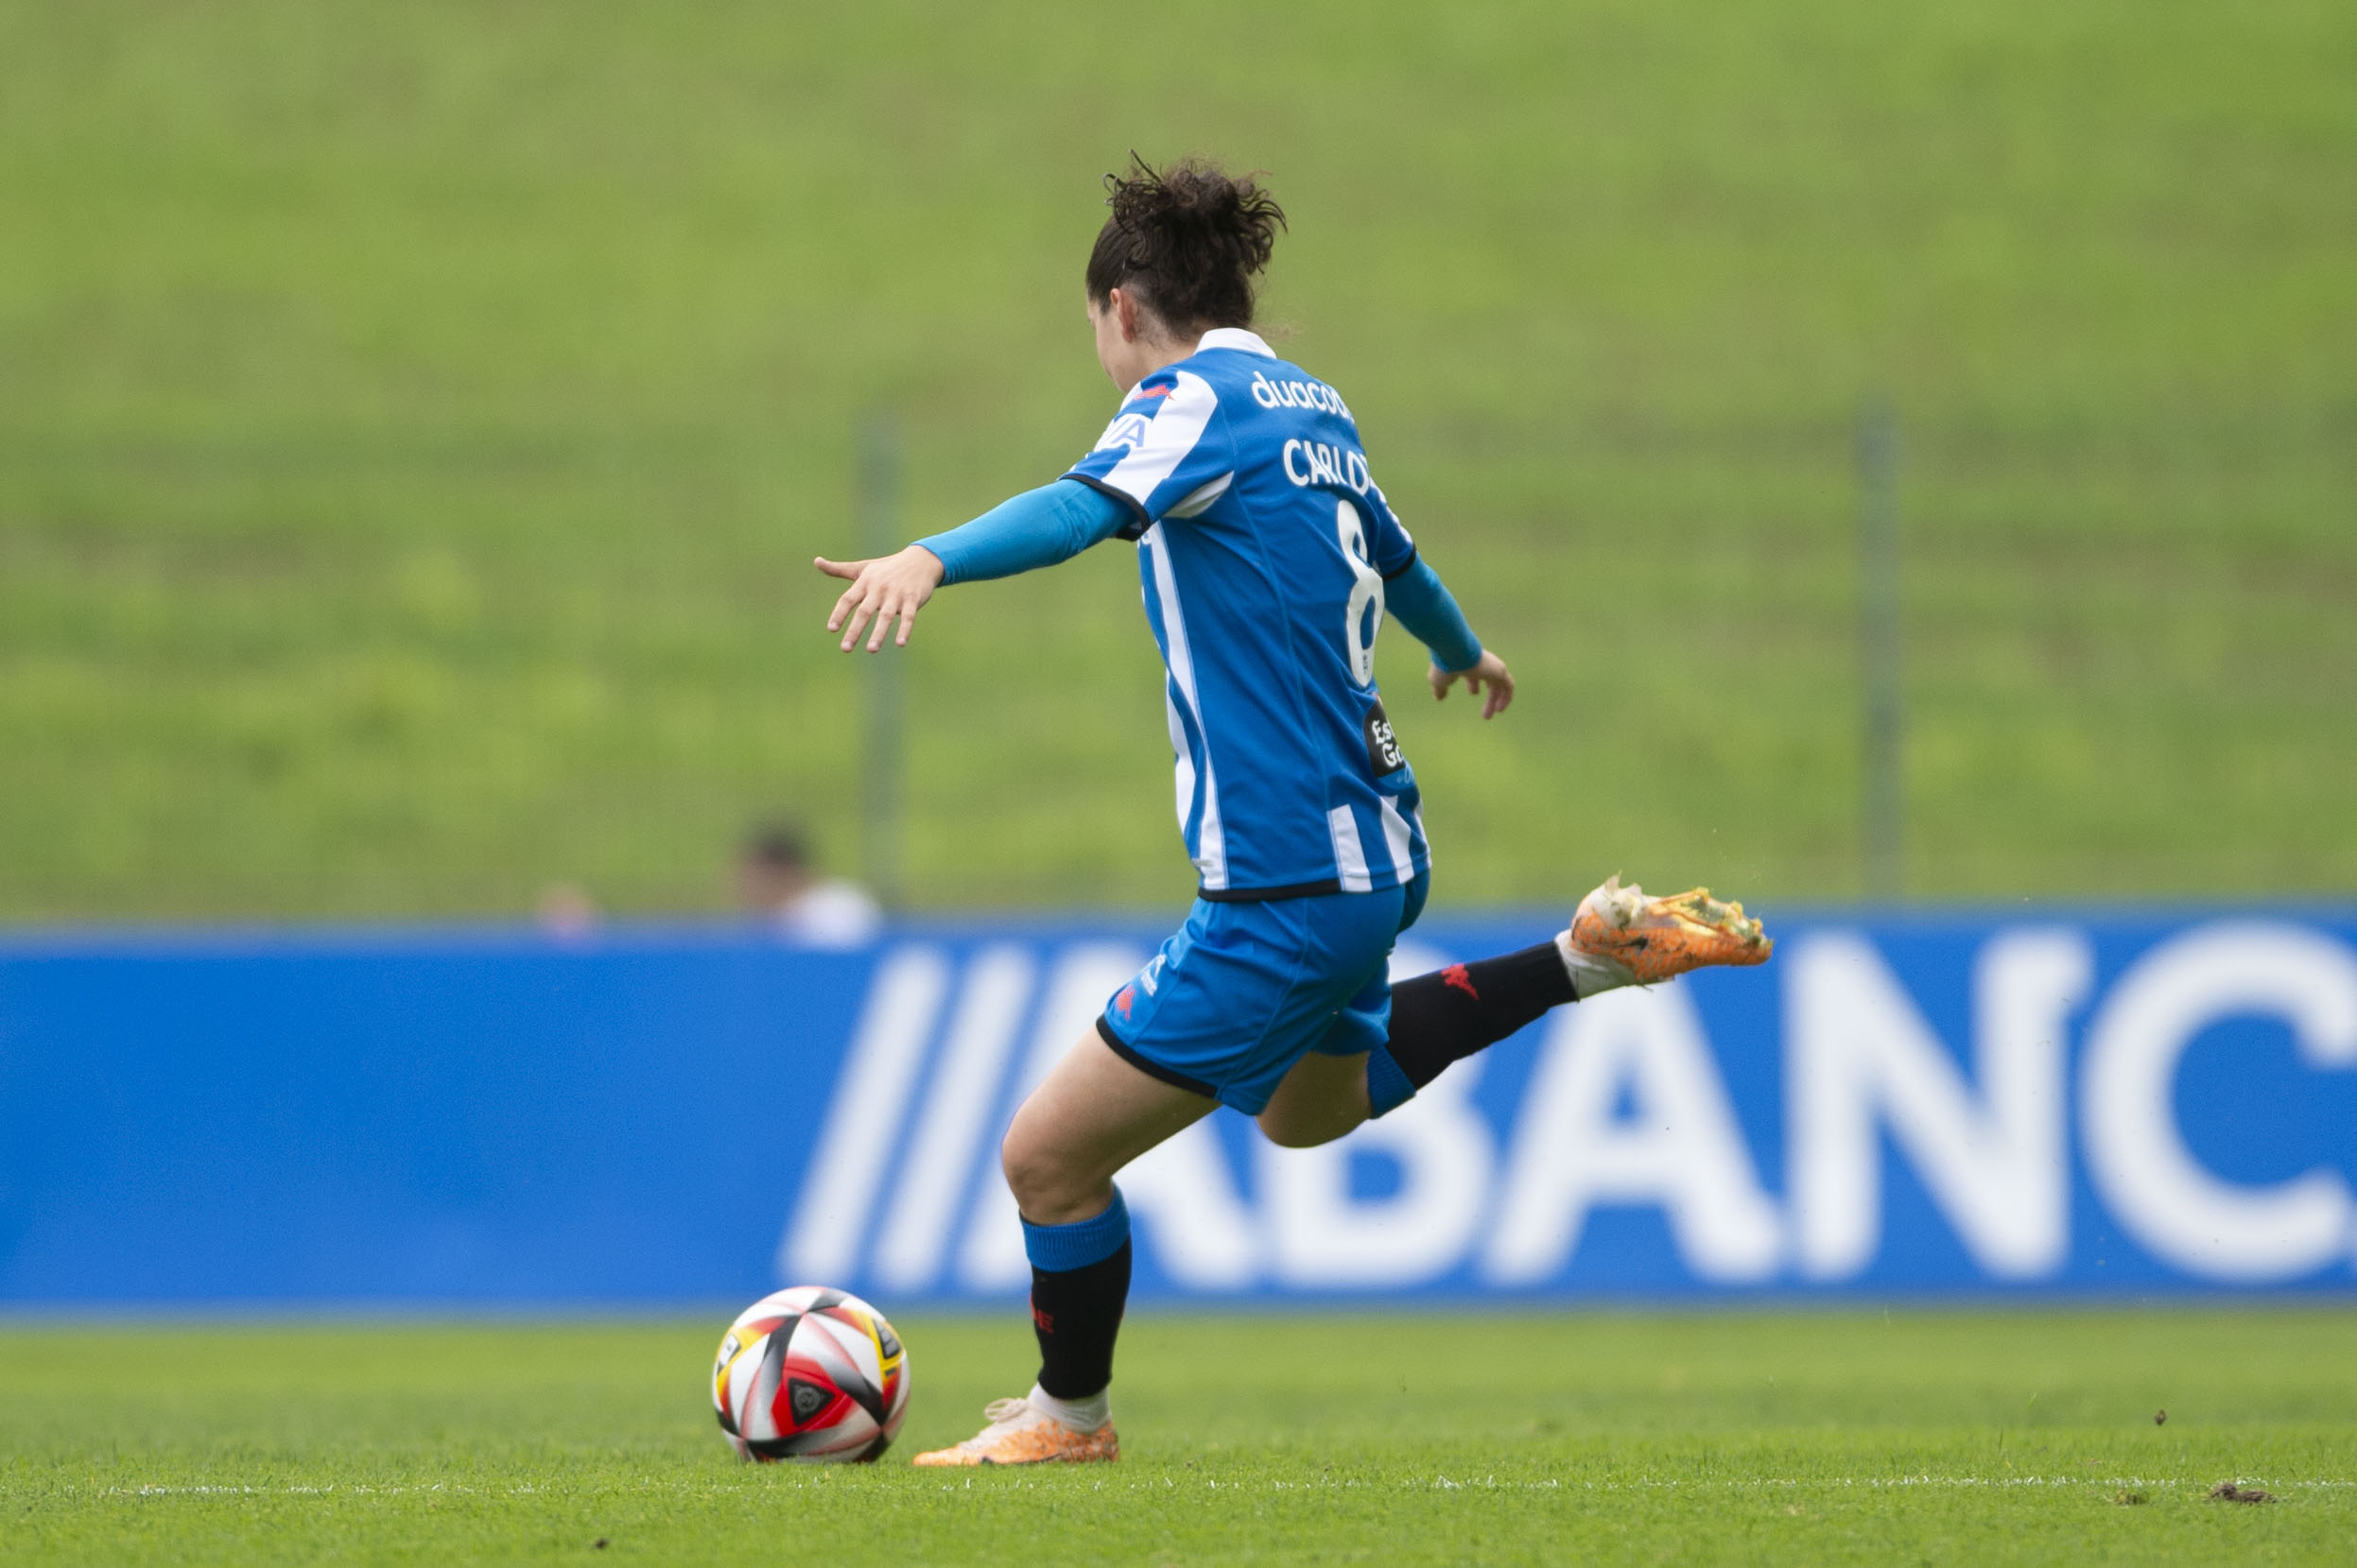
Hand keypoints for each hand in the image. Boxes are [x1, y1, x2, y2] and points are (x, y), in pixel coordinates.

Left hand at [816, 546, 945, 651]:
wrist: (920, 560)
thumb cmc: (887, 568)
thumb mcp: (863, 568)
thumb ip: (839, 569)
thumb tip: (816, 561)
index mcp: (865, 582)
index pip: (848, 599)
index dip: (839, 614)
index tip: (831, 629)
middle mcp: (879, 588)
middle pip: (864, 611)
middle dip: (855, 630)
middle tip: (845, 649)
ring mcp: (897, 594)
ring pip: (886, 616)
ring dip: (878, 633)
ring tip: (871, 650)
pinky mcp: (913, 599)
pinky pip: (909, 616)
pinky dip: (905, 629)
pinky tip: (900, 643)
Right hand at [1428, 650, 1513, 718]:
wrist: (1454, 651)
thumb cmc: (1444, 664)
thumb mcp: (1439, 680)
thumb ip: (1440, 688)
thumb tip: (1438, 697)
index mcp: (1468, 662)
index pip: (1475, 671)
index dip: (1474, 683)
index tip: (1474, 693)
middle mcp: (1482, 663)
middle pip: (1490, 680)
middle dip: (1489, 697)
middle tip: (1485, 714)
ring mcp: (1492, 666)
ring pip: (1499, 685)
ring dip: (1495, 701)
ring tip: (1487, 716)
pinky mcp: (1500, 671)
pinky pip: (1508, 686)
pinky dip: (1506, 698)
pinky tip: (1498, 709)